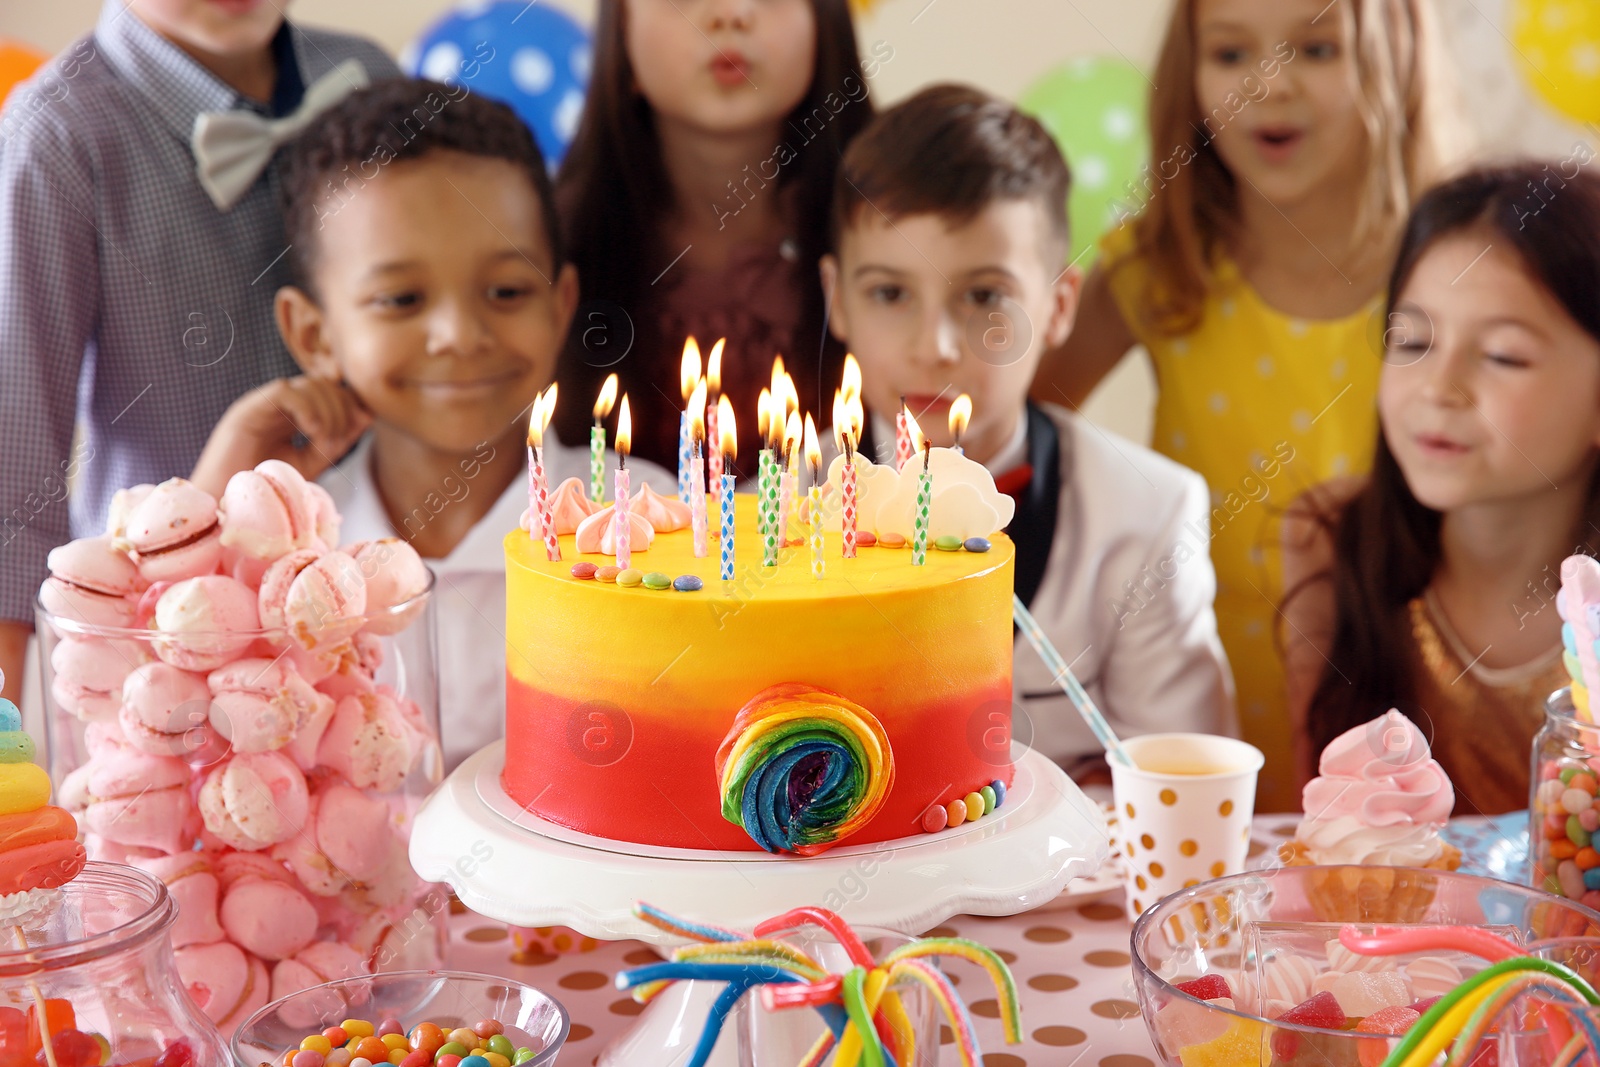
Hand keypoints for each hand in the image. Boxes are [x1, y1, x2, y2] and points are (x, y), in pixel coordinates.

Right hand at [191, 376, 371, 496]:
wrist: (227, 508)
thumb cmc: (267, 491)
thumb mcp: (312, 463)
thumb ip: (338, 440)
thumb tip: (367, 415)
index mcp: (292, 416)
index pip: (331, 392)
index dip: (351, 403)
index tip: (360, 427)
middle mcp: (277, 407)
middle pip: (323, 384)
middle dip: (342, 408)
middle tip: (337, 440)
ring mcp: (261, 406)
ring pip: (308, 385)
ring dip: (328, 412)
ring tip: (323, 441)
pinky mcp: (246, 411)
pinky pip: (285, 391)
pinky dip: (308, 408)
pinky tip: (311, 432)